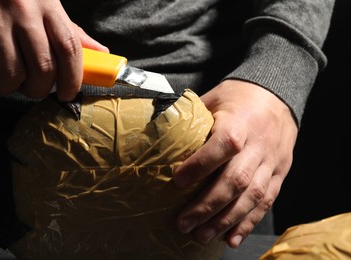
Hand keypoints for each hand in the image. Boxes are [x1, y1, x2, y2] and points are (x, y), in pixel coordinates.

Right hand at [0, 0, 107, 100]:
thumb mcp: (44, 7)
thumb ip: (70, 32)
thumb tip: (101, 54)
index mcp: (47, 5)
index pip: (70, 49)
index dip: (73, 79)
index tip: (68, 94)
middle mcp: (22, 10)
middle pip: (43, 68)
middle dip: (40, 89)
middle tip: (33, 88)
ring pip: (11, 75)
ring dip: (10, 88)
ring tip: (6, 79)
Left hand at [173, 79, 297, 247]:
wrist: (277, 95)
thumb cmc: (239, 98)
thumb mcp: (214, 98)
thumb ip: (192, 118)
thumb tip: (159, 135)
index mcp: (241, 121)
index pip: (224, 145)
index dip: (200, 165)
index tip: (177, 182)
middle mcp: (259, 144)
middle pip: (237, 179)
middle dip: (209, 205)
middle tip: (184, 223)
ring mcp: (272, 161)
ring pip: (253, 196)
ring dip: (226, 220)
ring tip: (201, 236)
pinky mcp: (280, 173)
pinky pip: (267, 202)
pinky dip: (248, 222)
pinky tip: (231, 238)